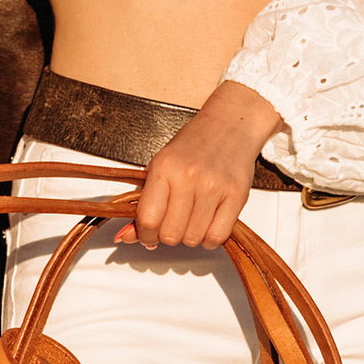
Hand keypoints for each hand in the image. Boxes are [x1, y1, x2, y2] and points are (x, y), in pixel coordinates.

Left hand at [120, 82, 285, 249]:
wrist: (231, 124)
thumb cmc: (194, 144)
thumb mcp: (160, 166)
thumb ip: (143, 202)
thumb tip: (127, 236)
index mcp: (164, 167)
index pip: (148, 219)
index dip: (144, 235)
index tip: (147, 235)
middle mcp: (189, 176)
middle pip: (170, 234)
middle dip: (167, 237)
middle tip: (171, 225)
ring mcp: (214, 187)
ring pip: (193, 239)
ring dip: (189, 237)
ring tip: (191, 220)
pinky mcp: (237, 195)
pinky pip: (217, 236)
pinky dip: (209, 239)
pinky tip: (207, 224)